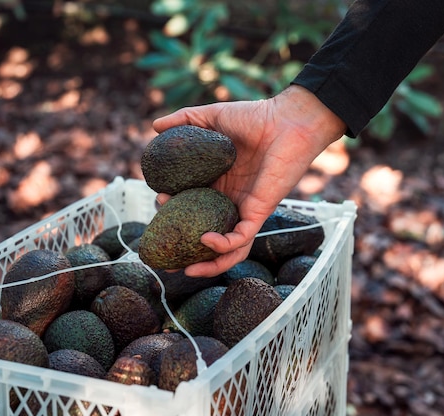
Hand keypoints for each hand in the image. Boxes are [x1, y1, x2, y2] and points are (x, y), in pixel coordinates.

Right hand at [152, 85, 346, 276]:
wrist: (288, 120)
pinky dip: (223, 246)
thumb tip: (156, 127)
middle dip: (185, 246)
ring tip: (184, 270)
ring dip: (207, 264)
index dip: (174, 209)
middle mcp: (229, 200)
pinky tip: (204, 241)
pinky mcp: (258, 212)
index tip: (157, 201)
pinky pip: (241, 239)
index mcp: (218, 182)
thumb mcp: (212, 118)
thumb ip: (184, 120)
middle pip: (205, 231)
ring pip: (227, 248)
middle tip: (165, 247)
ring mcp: (244, 209)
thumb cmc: (255, 117)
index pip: (192, 204)